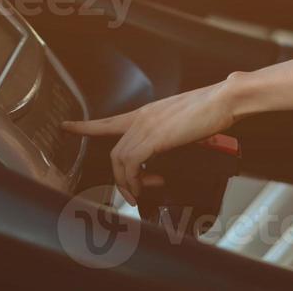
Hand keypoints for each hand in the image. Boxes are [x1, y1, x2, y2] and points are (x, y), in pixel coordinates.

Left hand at [62, 81, 234, 205]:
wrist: (224, 99)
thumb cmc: (211, 109)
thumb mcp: (183, 121)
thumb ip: (170, 134)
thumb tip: (170, 152)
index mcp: (147, 113)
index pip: (108, 121)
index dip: (85, 127)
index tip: (68, 127)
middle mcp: (142, 118)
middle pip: (114, 152)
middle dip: (119, 178)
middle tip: (134, 192)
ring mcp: (146, 127)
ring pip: (119, 160)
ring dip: (128, 182)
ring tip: (144, 191)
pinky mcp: (154, 137)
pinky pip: (131, 164)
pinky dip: (135, 180)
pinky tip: (148, 185)